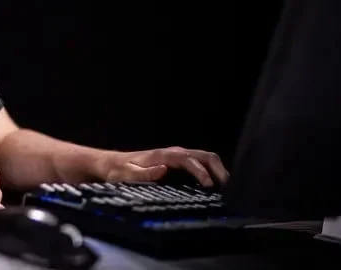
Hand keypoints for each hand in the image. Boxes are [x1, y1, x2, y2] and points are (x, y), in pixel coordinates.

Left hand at [100, 146, 229, 187]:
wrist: (113, 164)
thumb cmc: (120, 171)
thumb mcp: (127, 174)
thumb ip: (144, 173)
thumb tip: (163, 170)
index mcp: (163, 155)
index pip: (188, 159)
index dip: (201, 171)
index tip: (209, 186)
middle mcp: (173, 153)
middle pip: (203, 155)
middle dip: (218, 169)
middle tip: (227, 187)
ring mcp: (177, 156)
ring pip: (205, 158)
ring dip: (218, 170)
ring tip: (227, 187)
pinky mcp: (178, 163)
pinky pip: (200, 164)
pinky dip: (212, 171)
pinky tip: (217, 185)